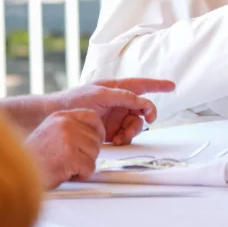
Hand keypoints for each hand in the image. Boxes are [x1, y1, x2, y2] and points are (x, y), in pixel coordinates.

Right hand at [25, 109, 104, 188]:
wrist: (17, 172)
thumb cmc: (34, 157)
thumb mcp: (50, 132)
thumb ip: (69, 128)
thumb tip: (90, 133)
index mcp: (60, 116)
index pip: (92, 116)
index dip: (98, 130)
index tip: (97, 139)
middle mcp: (65, 124)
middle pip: (96, 138)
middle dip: (88, 153)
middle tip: (72, 160)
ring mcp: (68, 139)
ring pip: (95, 153)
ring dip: (84, 165)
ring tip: (66, 166)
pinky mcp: (70, 156)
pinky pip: (90, 168)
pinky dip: (81, 175)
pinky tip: (66, 173)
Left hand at [51, 78, 174, 144]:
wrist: (55, 118)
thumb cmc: (74, 101)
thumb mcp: (98, 95)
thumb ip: (121, 96)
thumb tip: (140, 99)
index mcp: (116, 88)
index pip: (141, 85)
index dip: (157, 85)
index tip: (171, 86)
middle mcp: (118, 102)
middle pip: (142, 108)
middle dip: (146, 115)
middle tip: (148, 120)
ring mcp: (115, 118)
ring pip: (136, 124)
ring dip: (133, 130)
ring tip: (122, 136)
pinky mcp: (110, 132)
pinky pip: (126, 135)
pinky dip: (125, 139)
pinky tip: (116, 141)